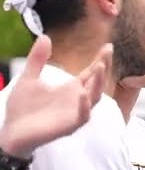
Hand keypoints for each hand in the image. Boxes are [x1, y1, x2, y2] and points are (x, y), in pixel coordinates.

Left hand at [0, 36, 110, 156]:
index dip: (100, 60)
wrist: (11, 133)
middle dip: (103, 68)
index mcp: (71, 89)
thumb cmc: (22, 108)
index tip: (108, 46)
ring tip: (98, 68)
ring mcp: (75, 113)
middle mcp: (78, 100)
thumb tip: (45, 37)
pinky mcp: (70, 126)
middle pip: (97, 83)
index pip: (91, 73)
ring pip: (94, 98)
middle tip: (106, 54)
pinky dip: (84, 105)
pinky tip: (82, 94)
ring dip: (98, 83)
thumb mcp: (29, 79)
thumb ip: (37, 59)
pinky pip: (83, 116)